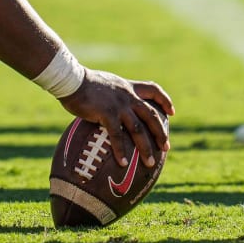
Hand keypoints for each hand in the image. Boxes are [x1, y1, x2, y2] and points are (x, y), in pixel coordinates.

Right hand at [59, 69, 173, 168]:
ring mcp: (119, 105)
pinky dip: (121, 150)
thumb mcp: (105, 83)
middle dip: (160, 132)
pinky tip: (123, 163)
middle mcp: (127, 95)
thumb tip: (111, 104)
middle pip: (151, 115)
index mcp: (128, 87)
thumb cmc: (82, 82)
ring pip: (138, 128)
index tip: (172, 112)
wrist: (71, 79)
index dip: (165, 100)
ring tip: (150, 162)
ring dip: (145, 147)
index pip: (153, 89)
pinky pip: (117, 135)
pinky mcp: (107, 113)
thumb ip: (113, 93)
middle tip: (166, 147)